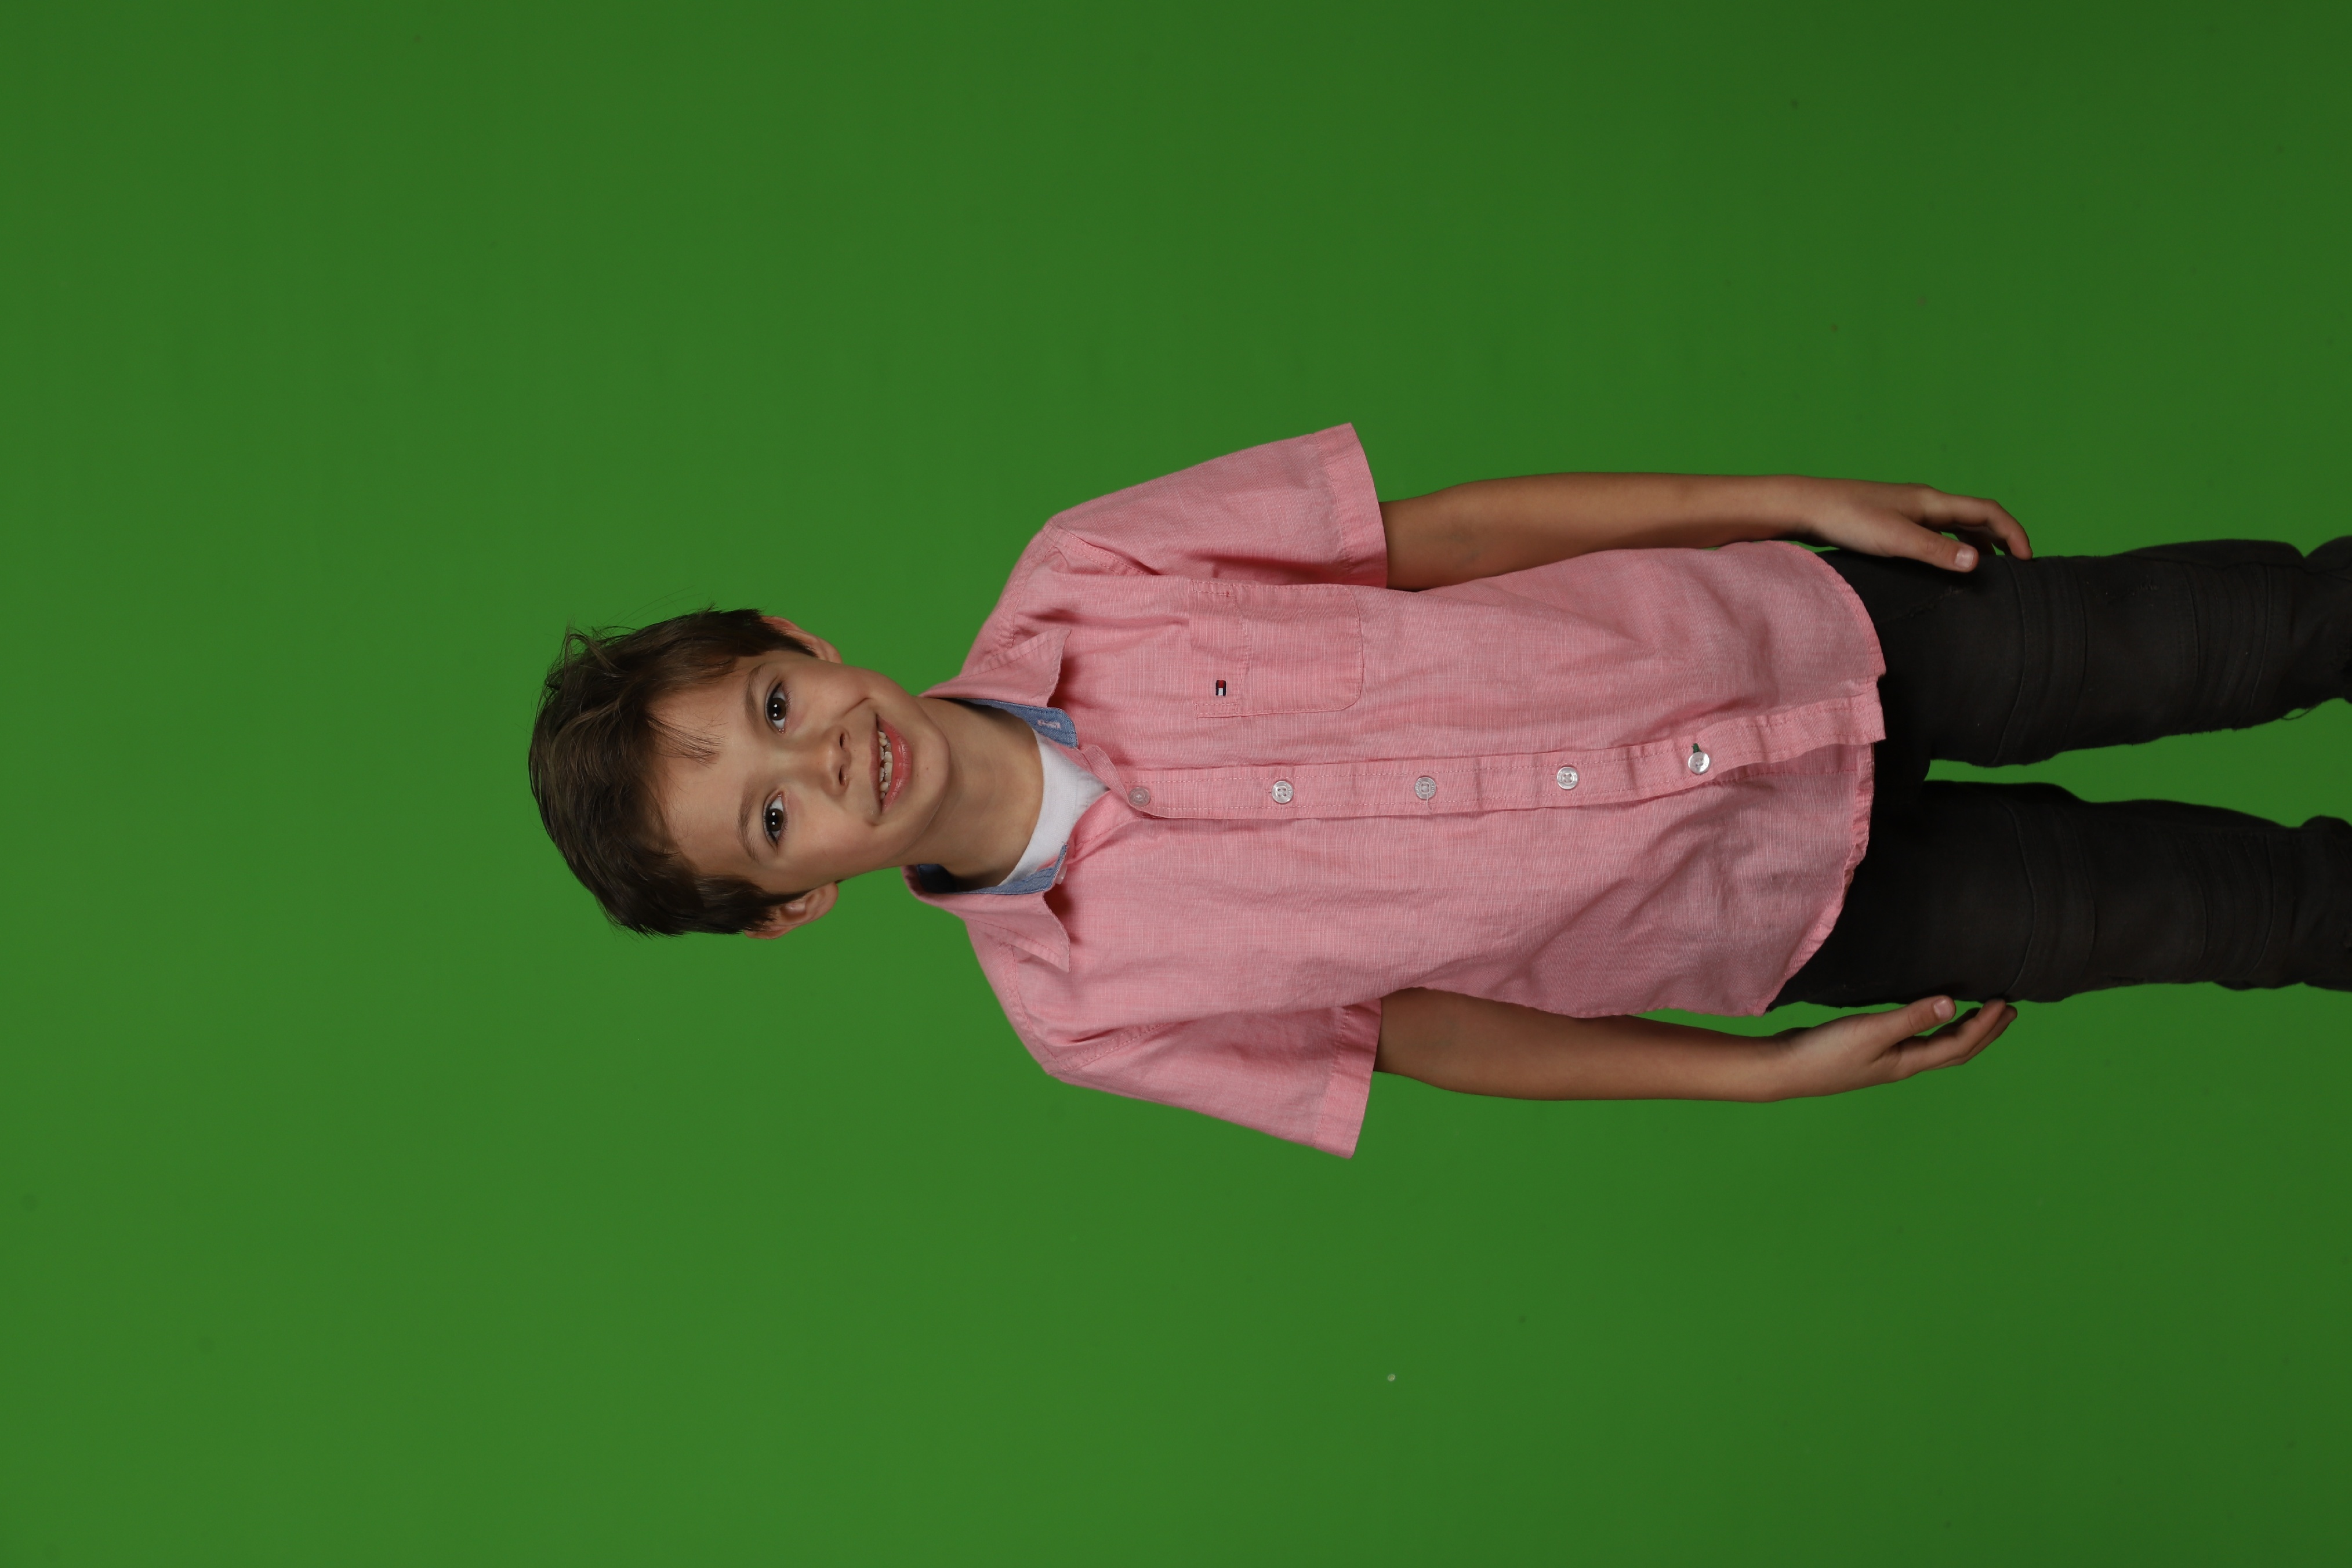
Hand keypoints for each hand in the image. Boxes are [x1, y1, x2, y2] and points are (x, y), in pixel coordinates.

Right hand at [1766, 996, 2013, 1099]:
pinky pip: (1916, 1040)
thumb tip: (1953, 1005)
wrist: (1785, 1069)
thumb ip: (1911, 1017)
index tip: (2005, 1003)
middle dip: (1985, 1032)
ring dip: (1963, 1031)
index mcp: (1908, 1062)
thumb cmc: (1825, 1053)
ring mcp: (1887, 1060)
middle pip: (1955, 1050)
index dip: (1986, 1026)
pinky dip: (1934, 1028)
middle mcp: (1903, 1064)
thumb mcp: (1871, 1032)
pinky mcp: (1870, 1051)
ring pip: (1937, 1047)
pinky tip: (1927, 1016)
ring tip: (1979, 1014)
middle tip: (2008, 1012)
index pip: (1959, 1045)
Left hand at [1783, 479, 2031, 571]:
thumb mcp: (1896, 539)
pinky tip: (1942, 566)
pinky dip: (1949, 548)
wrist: (1806, 508)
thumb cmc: (1847, 519)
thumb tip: (1978, 563)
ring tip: (1987, 571)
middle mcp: (1924, 503)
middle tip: (2015, 568)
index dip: (2013, 532)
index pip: (1987, 511)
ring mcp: (1908, 512)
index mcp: (1932, 501)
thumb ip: (1936, 552)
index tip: (2028, 560)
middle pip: (1976, 517)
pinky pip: (1934, 534)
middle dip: (2001, 539)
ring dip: (1976, 544)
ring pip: (1955, 526)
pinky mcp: (1891, 523)